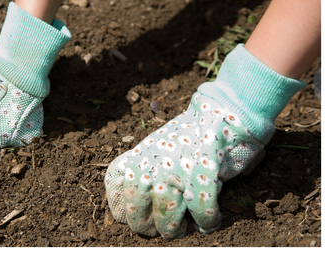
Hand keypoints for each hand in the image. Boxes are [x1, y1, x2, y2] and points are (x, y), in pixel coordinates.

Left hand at [105, 92, 264, 238]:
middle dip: (148, 226)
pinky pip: (200, 211)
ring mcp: (176, 169)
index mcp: (138, 156)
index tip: (134, 215)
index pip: (115, 188)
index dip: (121, 208)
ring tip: (185, 228)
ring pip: (167, 217)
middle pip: (138, 211)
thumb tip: (124, 200)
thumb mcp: (156, 146)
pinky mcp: (204, 174)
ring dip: (176, 228)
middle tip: (162, 228)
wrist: (224, 111)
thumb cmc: (191, 134)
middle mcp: (152, 164)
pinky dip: (206, 221)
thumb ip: (141, 167)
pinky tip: (210, 220)